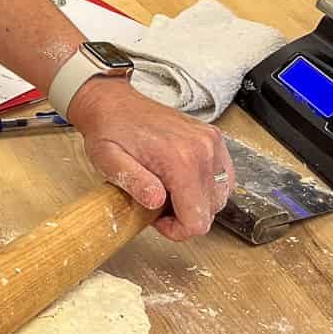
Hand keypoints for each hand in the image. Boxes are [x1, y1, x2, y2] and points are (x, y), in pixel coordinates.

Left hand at [66, 78, 234, 241]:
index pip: (198, 220)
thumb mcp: (108, 160)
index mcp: (179, 157)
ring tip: (168, 189)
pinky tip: (182, 180)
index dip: (177, 230)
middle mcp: (203, 148)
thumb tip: (156, 201)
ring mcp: (211, 141)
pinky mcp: (213, 137)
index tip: (158, 220)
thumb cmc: (110, 130)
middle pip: (210, 210)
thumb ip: (133, 182)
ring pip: (220, 196)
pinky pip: (224, 177)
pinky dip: (206, 186)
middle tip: (158, 202)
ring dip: (196, 201)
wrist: (114, 103)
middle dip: (185, 215)